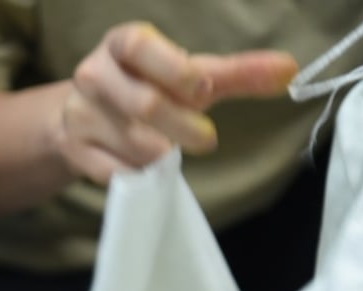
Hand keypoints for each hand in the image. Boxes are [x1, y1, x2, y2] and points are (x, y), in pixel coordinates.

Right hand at [58, 22, 298, 184]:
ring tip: (168, 150)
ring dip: (163, 154)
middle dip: (183, 127)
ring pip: (133, 144)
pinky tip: (144, 166)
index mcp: (121, 43)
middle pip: (144, 105)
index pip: (139, 46)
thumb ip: (235, 74)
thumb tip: (290, 69)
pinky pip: (115, 171)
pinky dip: (140, 174)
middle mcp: (93, 74)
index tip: (204, 90)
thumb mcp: (186, 76)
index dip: (173, 68)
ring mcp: (79, 114)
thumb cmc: (145, 87)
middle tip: (206, 140)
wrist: (79, 117)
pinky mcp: (73, 149)